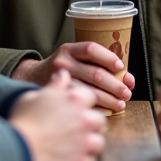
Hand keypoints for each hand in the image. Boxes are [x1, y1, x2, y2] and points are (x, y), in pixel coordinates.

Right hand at [9, 70, 106, 160]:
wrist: (16, 148)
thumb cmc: (24, 119)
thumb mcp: (36, 95)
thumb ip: (55, 85)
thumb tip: (63, 74)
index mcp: (75, 100)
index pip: (91, 96)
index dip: (83, 102)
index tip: (75, 108)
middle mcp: (85, 119)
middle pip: (99, 120)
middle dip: (90, 122)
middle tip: (77, 127)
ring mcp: (85, 142)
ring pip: (98, 141)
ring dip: (89, 142)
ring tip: (76, 144)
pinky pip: (89, 160)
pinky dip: (81, 160)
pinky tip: (69, 157)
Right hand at [11, 42, 133, 112]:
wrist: (32, 78)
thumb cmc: (64, 70)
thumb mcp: (76, 60)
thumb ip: (101, 65)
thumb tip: (129, 79)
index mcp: (68, 49)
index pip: (91, 49)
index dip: (109, 58)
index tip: (121, 68)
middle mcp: (62, 62)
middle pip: (95, 73)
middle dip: (115, 85)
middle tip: (126, 93)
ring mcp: (59, 81)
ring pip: (90, 91)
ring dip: (109, 99)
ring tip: (120, 104)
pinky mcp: (58, 97)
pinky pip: (81, 104)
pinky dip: (97, 108)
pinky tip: (105, 111)